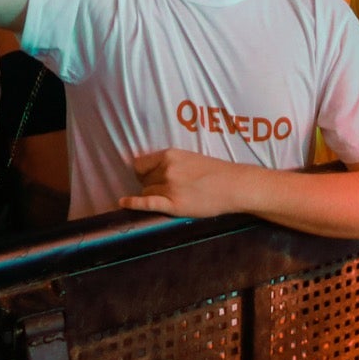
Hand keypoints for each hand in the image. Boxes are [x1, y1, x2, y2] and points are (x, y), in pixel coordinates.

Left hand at [119, 147, 239, 217]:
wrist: (235, 186)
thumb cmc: (215, 172)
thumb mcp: (189, 158)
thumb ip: (169, 163)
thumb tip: (148, 171)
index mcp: (169, 155)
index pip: (139, 165)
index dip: (142, 173)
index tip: (148, 178)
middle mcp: (167, 169)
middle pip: (143, 181)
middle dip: (152, 186)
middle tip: (171, 189)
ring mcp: (170, 187)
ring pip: (147, 192)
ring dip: (155, 196)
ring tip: (176, 197)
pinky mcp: (174, 204)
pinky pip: (148, 203)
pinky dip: (133, 203)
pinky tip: (123, 202)